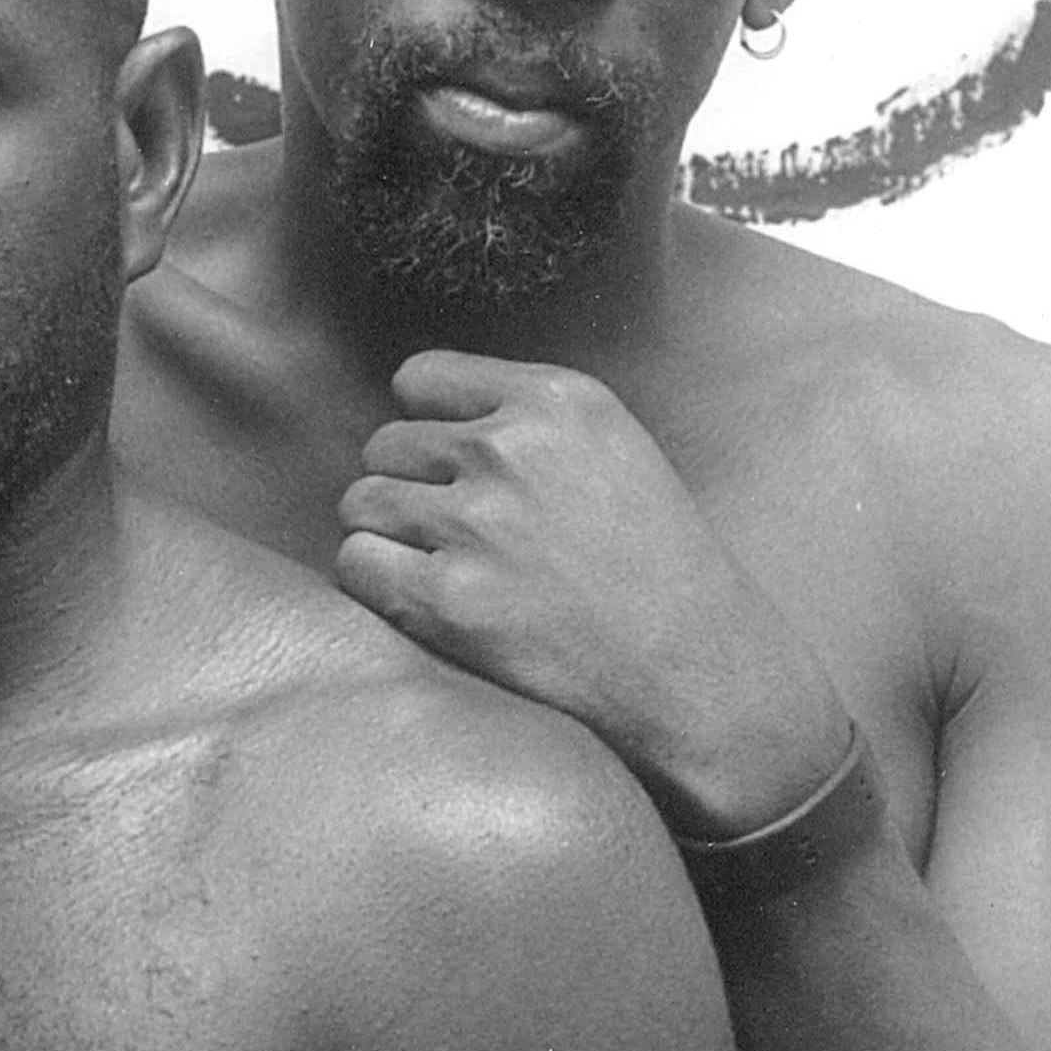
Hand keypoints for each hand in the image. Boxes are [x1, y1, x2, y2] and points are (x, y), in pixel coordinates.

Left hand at [335, 350, 850, 832]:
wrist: (695, 671)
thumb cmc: (658, 568)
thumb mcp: (614, 449)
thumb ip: (528, 423)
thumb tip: (423, 419)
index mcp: (555, 400)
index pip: (420, 378)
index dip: (427, 427)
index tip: (452, 470)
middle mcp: (509, 449)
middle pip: (386, 445)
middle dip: (408, 489)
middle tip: (457, 540)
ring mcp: (475, 524)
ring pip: (361, 503)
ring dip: (387, 538)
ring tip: (443, 572)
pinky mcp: (447, 600)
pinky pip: (355, 564)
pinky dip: (375, 584)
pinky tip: (424, 605)